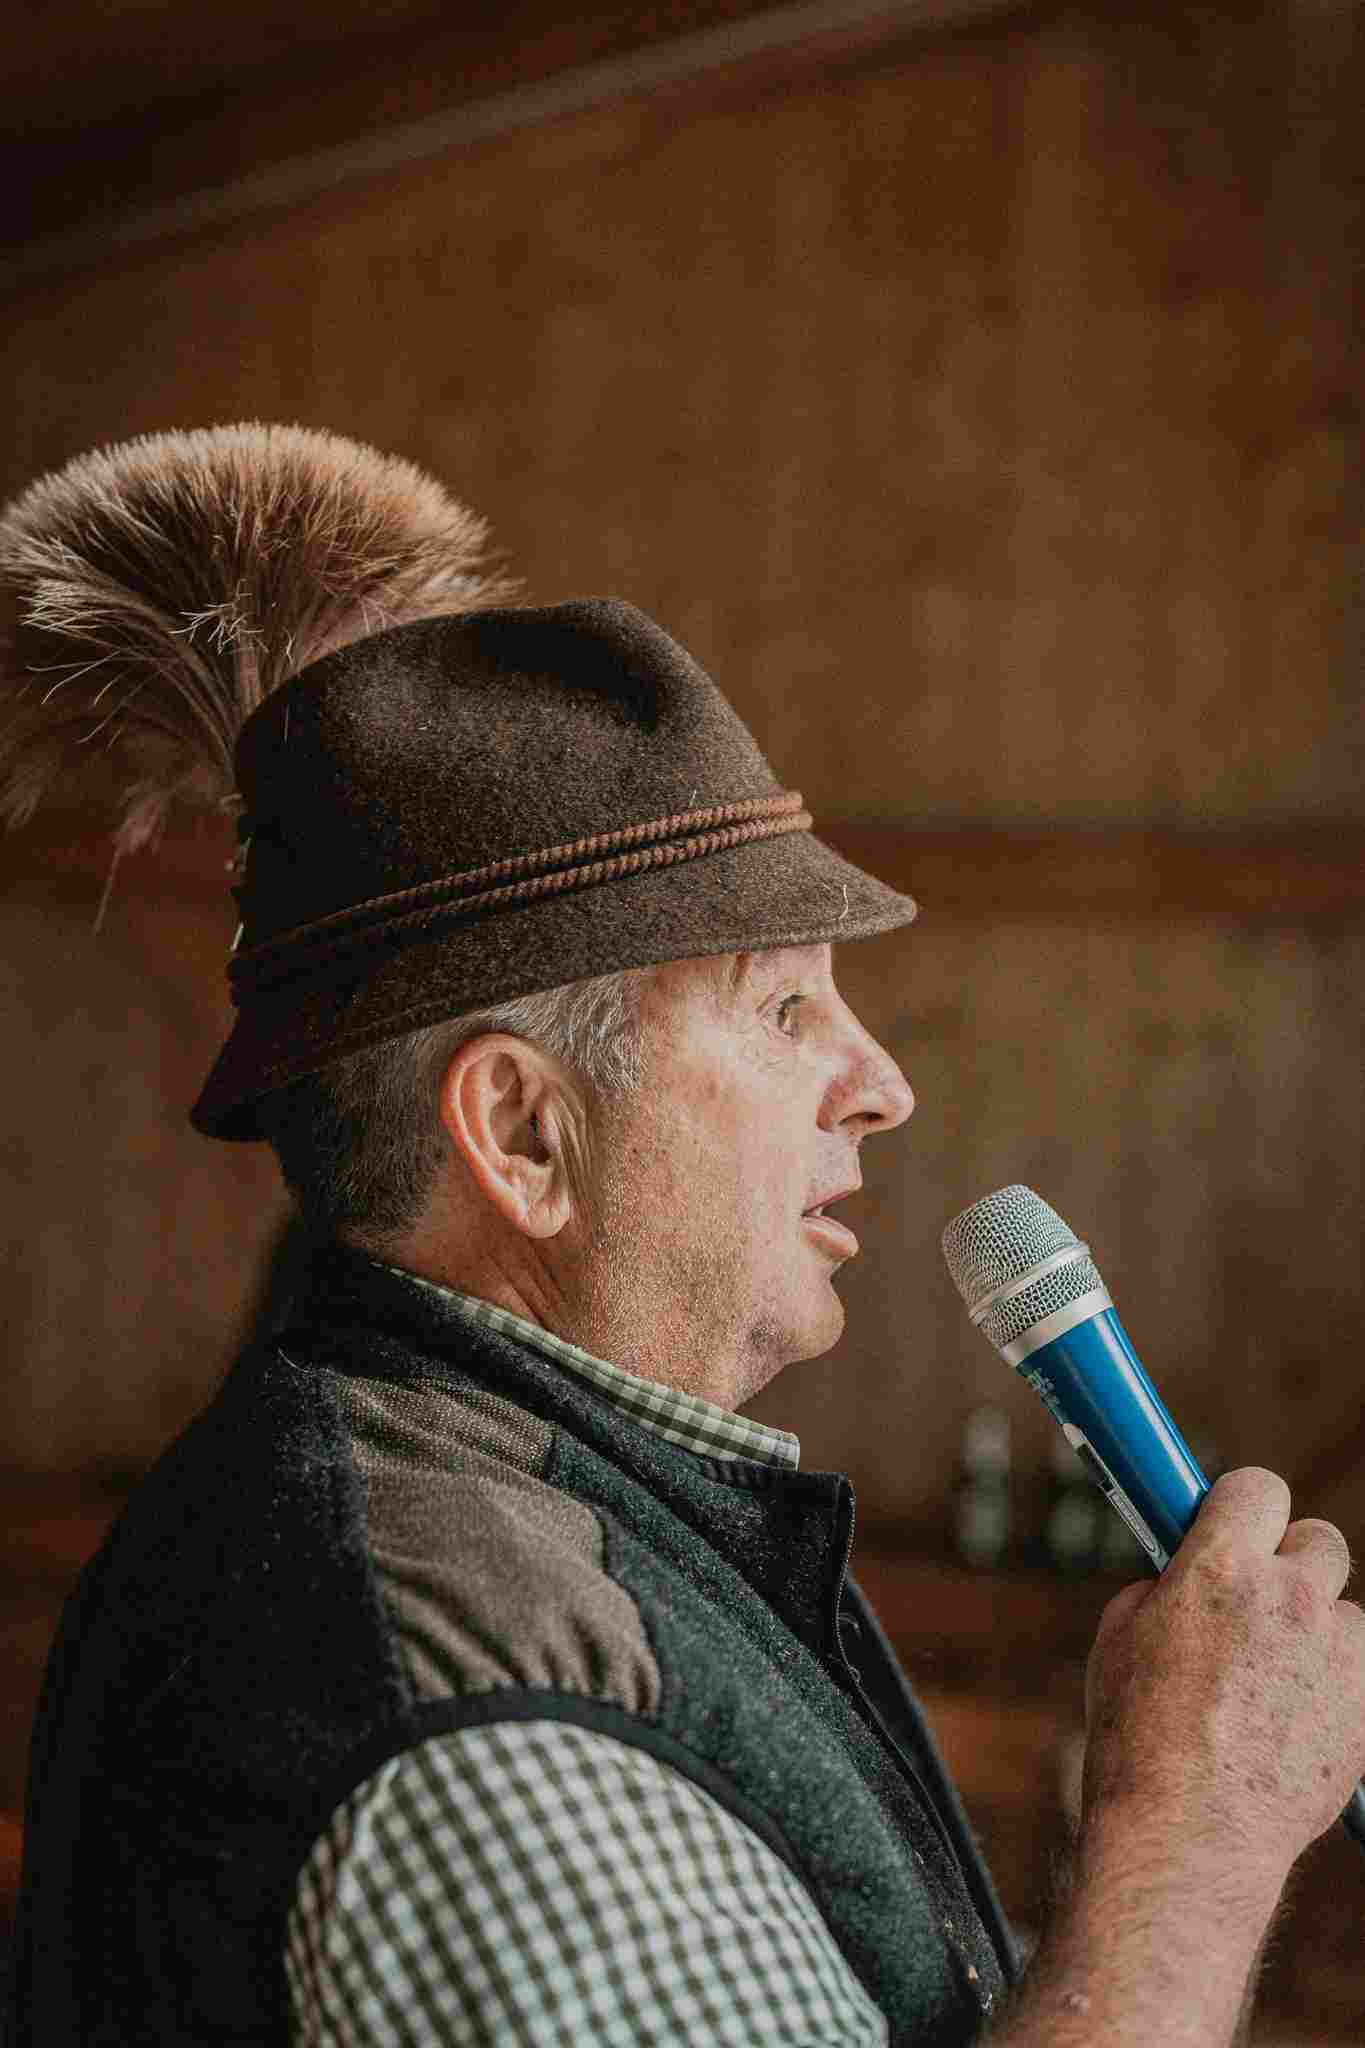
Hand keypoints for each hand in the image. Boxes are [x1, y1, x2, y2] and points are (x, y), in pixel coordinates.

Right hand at [1081, 1467, 1364, 1875]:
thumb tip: (1194, 1570)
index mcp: (1219, 1567)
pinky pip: (1361, 1667)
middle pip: (1320, 1540)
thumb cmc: (1140, 1738)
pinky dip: (1339, 1684)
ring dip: (1319, 1633)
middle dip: (1292, 1565)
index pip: (1259, 1488)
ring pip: (1345, 1612)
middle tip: (1262, 1604)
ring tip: (1276, 1683)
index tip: (1236, 1527)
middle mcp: (1286, 1596)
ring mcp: (1336, 1651)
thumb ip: (1170, 1586)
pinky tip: (1299, 1717)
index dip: (1244, 1508)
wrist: (1190, 1834)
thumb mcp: (1123, 1635)